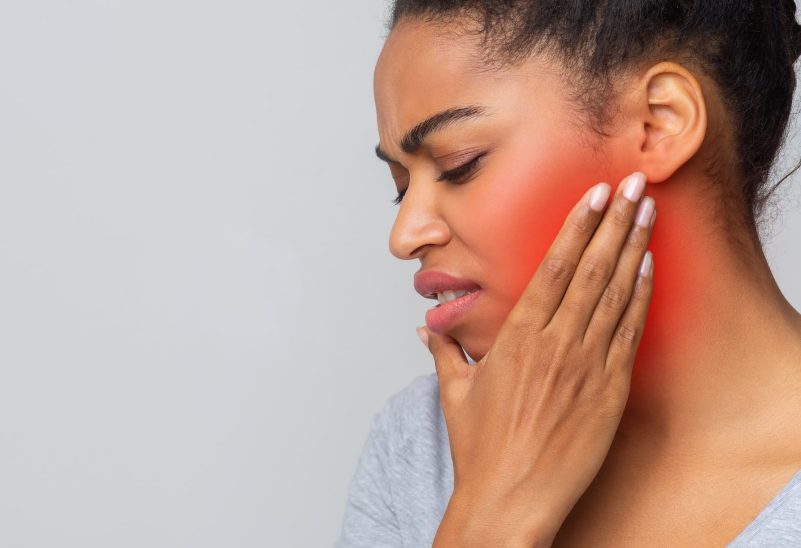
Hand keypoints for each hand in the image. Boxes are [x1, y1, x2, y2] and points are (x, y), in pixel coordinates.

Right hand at [419, 172, 655, 546]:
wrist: (511, 499)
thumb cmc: (482, 450)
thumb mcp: (455, 394)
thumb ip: (443, 353)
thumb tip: (426, 329)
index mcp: (516, 338)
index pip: (552, 268)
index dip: (575, 227)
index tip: (591, 196)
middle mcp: (554, 345)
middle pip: (590, 269)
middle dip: (612, 221)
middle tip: (629, 184)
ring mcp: (586, 367)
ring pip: (615, 294)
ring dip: (633, 247)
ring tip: (646, 210)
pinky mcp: (608, 392)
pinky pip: (629, 333)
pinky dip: (640, 296)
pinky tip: (647, 267)